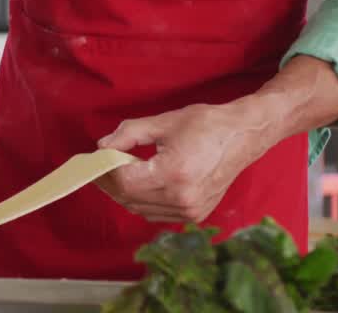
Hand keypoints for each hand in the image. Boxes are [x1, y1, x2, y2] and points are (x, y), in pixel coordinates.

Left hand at [95, 102, 274, 222]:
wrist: (244, 136)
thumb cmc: (205, 124)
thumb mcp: (162, 122)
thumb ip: (128, 134)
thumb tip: (102, 147)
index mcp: (175, 173)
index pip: (125, 181)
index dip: (105, 171)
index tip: (93, 160)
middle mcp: (183, 197)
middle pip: (130, 198)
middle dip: (109, 182)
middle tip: (98, 167)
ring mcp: (191, 210)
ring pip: (140, 209)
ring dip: (123, 193)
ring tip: (115, 173)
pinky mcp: (196, 214)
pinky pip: (156, 213)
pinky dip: (141, 201)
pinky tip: (137, 183)